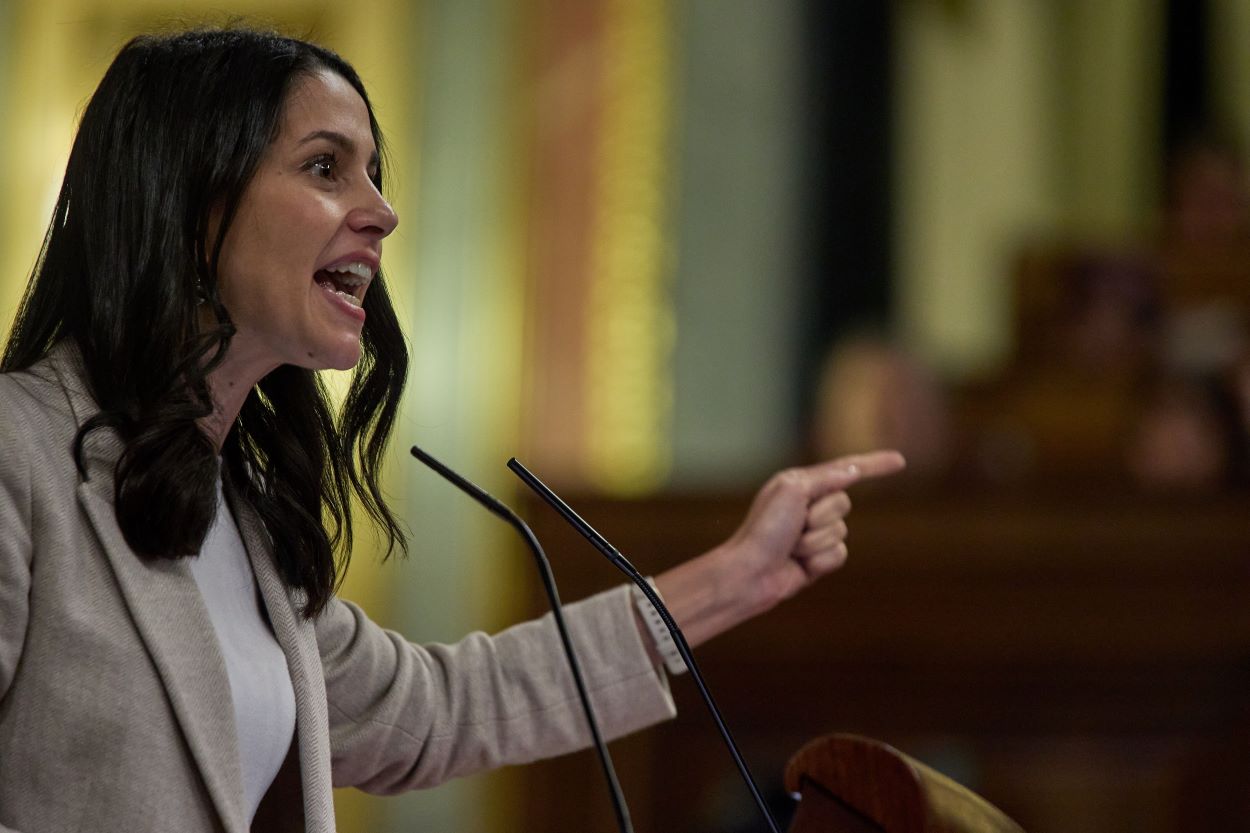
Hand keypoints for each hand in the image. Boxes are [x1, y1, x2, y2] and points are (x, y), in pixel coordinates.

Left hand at [723, 451, 906, 612]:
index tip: (900, 461)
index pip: (846, 470)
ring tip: (791, 547)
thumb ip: (825, 478)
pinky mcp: (818, 559)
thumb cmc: (765, 528)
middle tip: (794, 526)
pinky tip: (800, 564)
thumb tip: (852, 470)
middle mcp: (809, 506)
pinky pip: (840, 555)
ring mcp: (814, 534)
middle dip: (821, 516)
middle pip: (843, 504)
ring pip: (841, 532)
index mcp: (801, 484)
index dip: (874, 465)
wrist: (751, 572)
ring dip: (816, 541)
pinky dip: (820, 560)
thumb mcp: (792, 490)